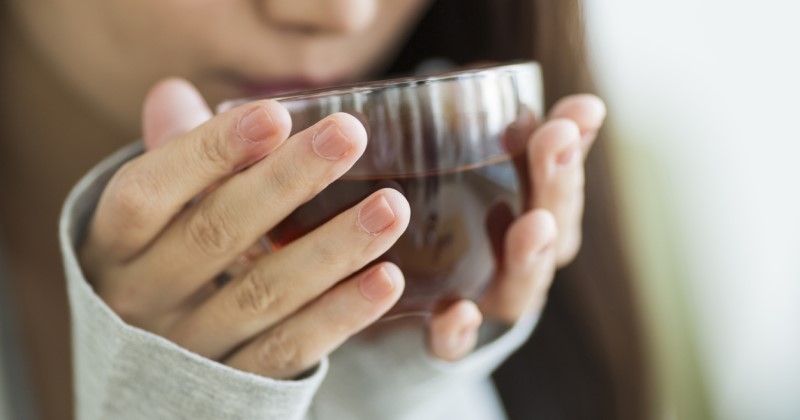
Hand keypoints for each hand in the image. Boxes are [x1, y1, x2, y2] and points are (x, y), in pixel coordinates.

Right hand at [80, 78, 410, 378]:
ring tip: (390, 207)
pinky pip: (292, 348)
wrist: (148, 373)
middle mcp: (140, 300)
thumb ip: (173, 159)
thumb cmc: (157, 265)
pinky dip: (342, 314)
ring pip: (263, 294)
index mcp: (112, 247)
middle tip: (350, 135)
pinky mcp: (237, 386)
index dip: (209, 151)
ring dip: (332, 247)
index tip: (275, 113)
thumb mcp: (151, 219)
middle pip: (215, 234)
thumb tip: (174, 93)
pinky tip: (387, 277)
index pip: (148, 192)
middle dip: (287, 181)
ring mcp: (189, 349)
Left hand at [427, 94, 605, 360]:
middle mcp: (522, 265)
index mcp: (535, 222)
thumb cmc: (455, 226)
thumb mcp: (470, 174)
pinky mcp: (447, 339)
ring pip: (520, 287)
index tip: (581, 108)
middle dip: (558, 185)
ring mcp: (489, 304)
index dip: (575, 147)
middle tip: (557, 140)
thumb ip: (490, 134)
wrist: (414, 308)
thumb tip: (492, 76)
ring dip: (529, 256)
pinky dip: (460, 332)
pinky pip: (457, 344)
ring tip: (532, 223)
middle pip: (552, 231)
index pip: (562, 185)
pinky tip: (457, 312)